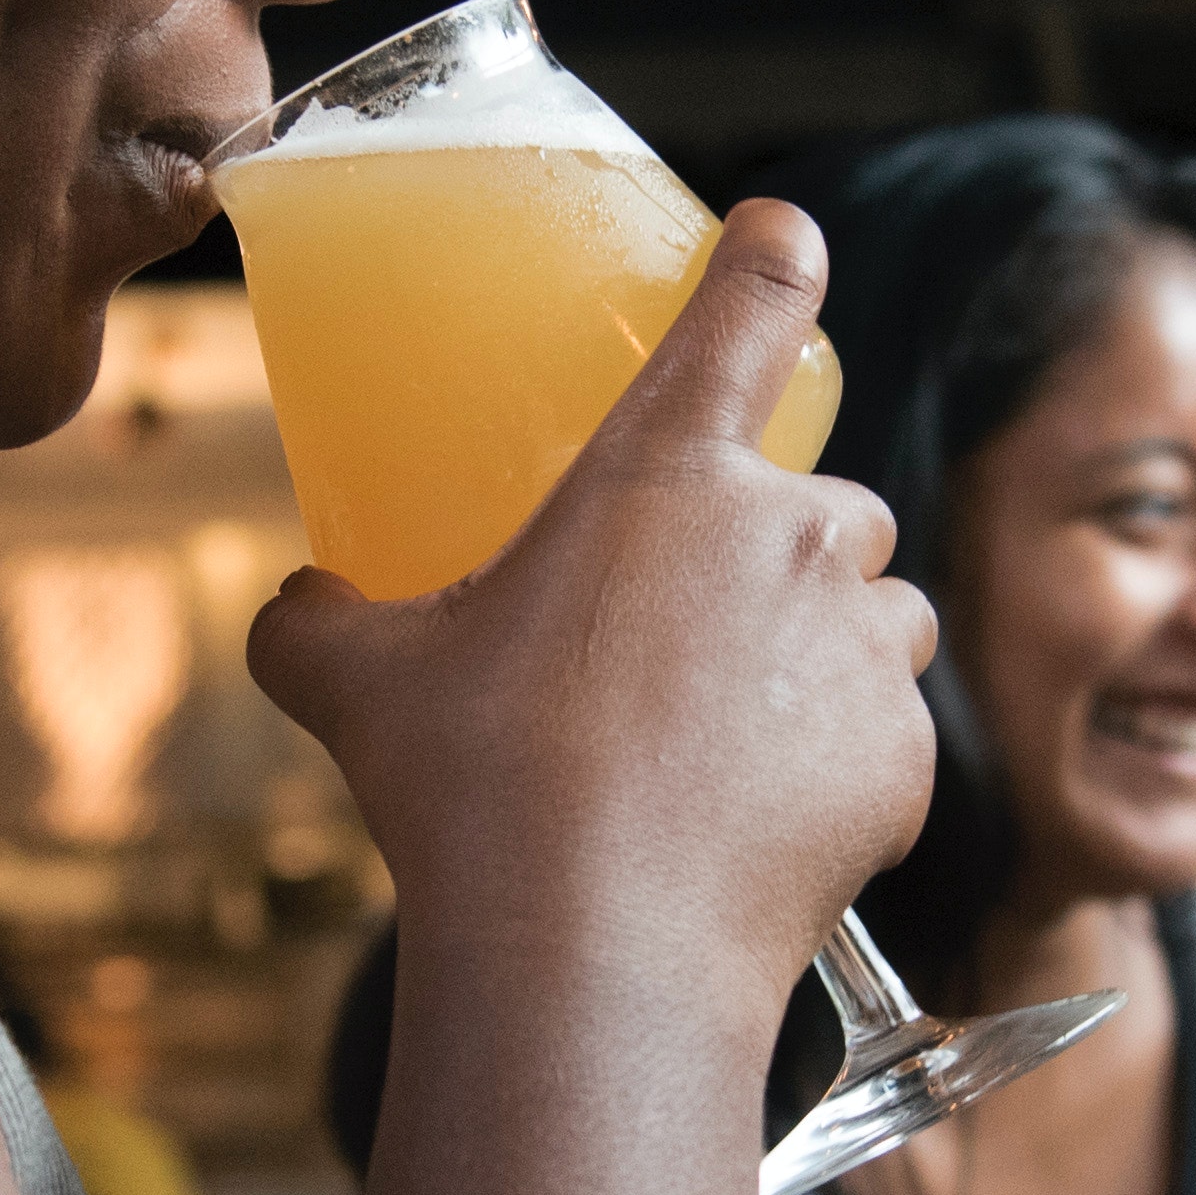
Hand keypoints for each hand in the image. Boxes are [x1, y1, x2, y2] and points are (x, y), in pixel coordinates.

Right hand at [253, 201, 934, 994]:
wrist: (595, 954)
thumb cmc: (478, 794)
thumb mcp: (355, 684)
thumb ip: (317, 620)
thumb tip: (289, 607)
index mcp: (667, 473)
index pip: (749, 311)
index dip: (773, 259)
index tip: (785, 240)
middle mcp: (791, 536)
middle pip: (829, 503)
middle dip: (778, 553)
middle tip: (688, 632)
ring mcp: (862, 649)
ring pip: (880, 617)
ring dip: (824, 650)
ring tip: (727, 733)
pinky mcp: (906, 760)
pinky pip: (890, 737)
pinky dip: (839, 766)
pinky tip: (752, 824)